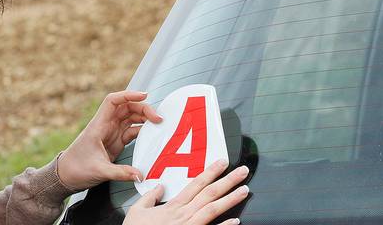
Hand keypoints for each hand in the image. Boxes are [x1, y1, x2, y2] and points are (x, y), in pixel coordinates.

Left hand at [57, 90, 162, 190]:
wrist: (65, 176)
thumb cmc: (76, 168)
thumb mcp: (99, 171)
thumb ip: (120, 173)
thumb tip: (140, 175)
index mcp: (99, 125)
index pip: (113, 101)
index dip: (128, 95)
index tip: (144, 95)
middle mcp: (105, 125)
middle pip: (126, 108)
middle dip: (143, 109)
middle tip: (158, 118)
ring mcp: (111, 133)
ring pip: (130, 118)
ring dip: (144, 118)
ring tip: (158, 123)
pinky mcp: (115, 142)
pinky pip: (130, 131)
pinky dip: (141, 130)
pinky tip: (151, 134)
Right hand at [124, 160, 249, 224]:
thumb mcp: (137, 211)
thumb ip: (149, 197)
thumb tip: (159, 186)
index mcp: (173, 206)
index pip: (196, 184)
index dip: (210, 172)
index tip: (222, 163)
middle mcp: (184, 215)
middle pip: (209, 194)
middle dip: (228, 181)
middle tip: (243, 171)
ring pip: (213, 210)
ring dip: (230, 199)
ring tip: (245, 190)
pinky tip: (236, 221)